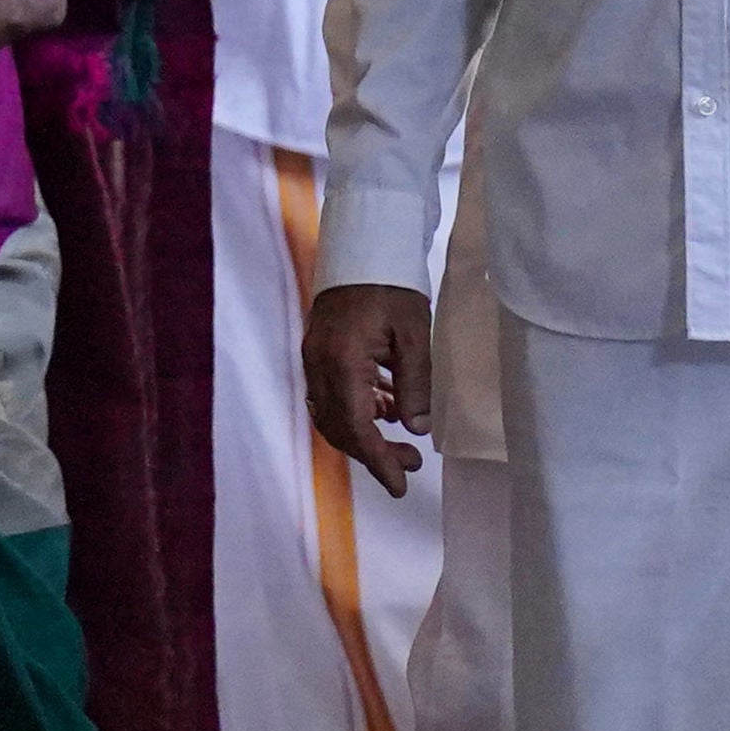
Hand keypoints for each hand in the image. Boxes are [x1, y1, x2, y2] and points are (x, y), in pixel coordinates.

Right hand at [304, 281, 432, 499]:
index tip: (400, 484)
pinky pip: (330, 395)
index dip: (378, 461)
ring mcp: (313, 359)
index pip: (357, 429)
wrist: (363, 246)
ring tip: (401, 437)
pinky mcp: (317, 351)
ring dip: (363, 434)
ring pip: (331, 415)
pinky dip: (355, 411)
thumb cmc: (391, 285)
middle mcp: (319, 366)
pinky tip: (384, 407)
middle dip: (373, 453)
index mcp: (343, 363)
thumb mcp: (413, 335)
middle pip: (339, 429)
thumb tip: (416, 429)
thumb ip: (415, 385)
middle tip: (411, 462)